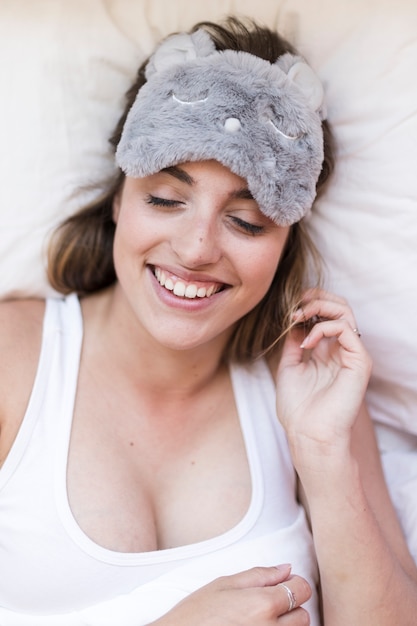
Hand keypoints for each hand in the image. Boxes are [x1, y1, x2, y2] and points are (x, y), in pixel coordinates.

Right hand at [152, 564, 311, 624]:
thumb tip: (286, 569)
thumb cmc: (195, 615)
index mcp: (263, 604)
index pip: (302, 590)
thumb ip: (259, 575)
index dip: (294, 585)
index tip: (282, 587)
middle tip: (265, 607)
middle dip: (289, 609)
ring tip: (258, 621)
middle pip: (303, 616)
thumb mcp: (223, 585)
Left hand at [276, 289, 371, 449]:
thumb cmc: (298, 409)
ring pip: (345, 312)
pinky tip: (307, 342)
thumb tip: (294, 322)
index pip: (326, 314)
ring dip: (319, 307)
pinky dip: (324, 328)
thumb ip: (293, 343)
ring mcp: (352, 355)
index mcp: (326, 351)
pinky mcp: (359, 362)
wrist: (308, 434)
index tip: (289, 306)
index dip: (309, 303)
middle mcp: (341, 350)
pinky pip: (346, 330)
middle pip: (339, 307)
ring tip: (299, 316)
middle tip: (296, 304)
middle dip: (316, 298)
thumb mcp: (289, 367)